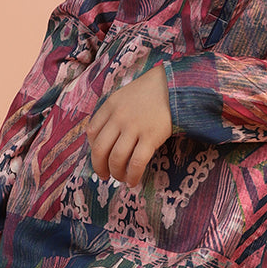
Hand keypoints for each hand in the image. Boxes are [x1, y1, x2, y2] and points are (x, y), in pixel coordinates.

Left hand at [85, 64, 171, 185]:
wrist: (174, 86)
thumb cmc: (150, 93)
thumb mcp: (124, 96)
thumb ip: (112, 113)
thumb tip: (107, 140)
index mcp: (110, 106)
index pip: (92, 133)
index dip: (93, 149)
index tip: (100, 157)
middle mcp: (119, 118)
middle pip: (100, 150)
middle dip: (100, 167)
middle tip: (105, 176)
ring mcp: (134, 128)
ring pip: (117, 159)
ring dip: (117, 173)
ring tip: (121, 178)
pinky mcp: (151, 137)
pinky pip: (137, 163)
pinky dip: (133, 176)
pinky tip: (133, 181)